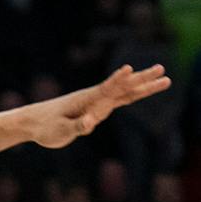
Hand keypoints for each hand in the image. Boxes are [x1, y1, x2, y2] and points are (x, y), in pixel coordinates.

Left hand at [21, 64, 171, 148]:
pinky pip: (120, 100)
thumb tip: (90, 123)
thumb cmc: (46, 128)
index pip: (106, 89)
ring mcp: (98, 102)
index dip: (117, 80)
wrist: (36, 122)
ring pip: (126, 92)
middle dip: (143, 79)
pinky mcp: (98, 108)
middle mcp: (95, 97)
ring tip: (165, 78)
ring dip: (144, 85)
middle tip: (163, 69)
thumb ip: (77, 127)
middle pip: (124, 87)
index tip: (129, 69)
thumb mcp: (60, 132)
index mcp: (86, 100)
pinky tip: (145, 90)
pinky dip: (134, 94)